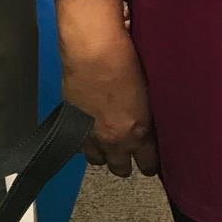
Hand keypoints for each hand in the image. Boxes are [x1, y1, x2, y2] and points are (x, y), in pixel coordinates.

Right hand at [58, 0, 158, 177]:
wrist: (93, 51)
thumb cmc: (126, 61)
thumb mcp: (148, 91)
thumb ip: (148, 116)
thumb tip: (149, 123)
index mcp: (139, 133)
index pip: (149, 164)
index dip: (150, 162)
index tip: (150, 158)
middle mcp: (115, 140)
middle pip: (121, 169)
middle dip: (126, 162)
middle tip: (128, 150)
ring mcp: (91, 135)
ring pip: (98, 161)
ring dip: (104, 153)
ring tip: (107, 141)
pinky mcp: (71, 124)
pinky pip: (80, 145)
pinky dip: (85, 140)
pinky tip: (90, 128)